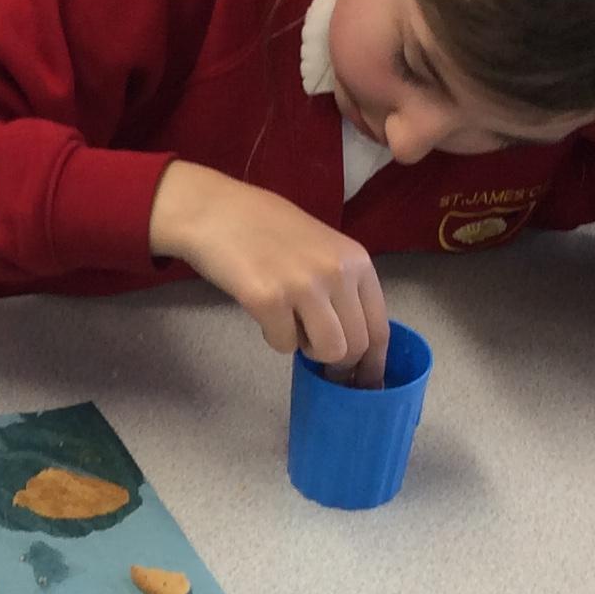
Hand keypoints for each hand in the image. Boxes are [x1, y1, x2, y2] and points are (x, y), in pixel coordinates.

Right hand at [149, 162, 388, 381]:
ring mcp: (304, 286)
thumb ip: (342, 285)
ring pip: (328, 351)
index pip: (380, 327)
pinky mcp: (269, 300)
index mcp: (356, 260)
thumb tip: (354, 340)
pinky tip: (262, 311)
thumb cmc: (265, 227)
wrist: (214, 210)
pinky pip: (285, 345)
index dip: (372, 363)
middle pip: (356, 347)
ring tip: (289, 324)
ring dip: (307, 349)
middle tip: (313, 354)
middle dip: (336, 362)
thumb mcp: (321, 247)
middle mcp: (338, 273)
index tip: (362, 382)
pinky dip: (273, 337)